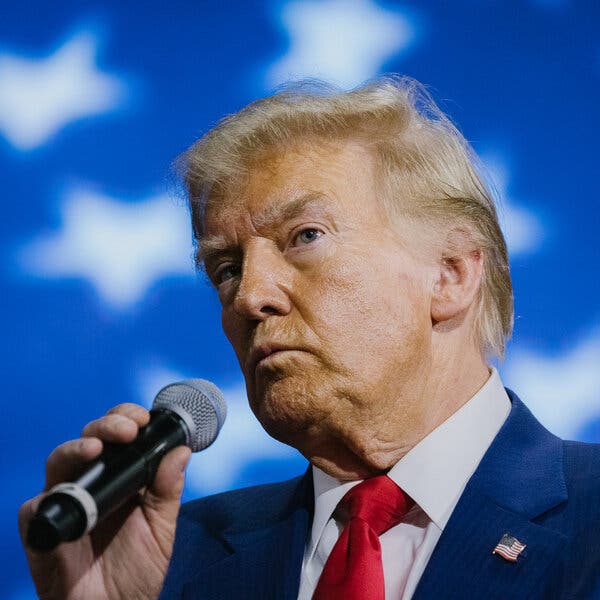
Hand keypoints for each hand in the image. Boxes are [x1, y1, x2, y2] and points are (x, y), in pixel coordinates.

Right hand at [18, 403, 190, 599]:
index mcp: (120, 476)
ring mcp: (67, 502)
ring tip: (96, 448)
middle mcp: (91, 482)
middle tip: (128, 428)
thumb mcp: (161, 525)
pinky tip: (68, 492)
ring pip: (60, 460)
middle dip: (107, 424)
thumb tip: (182, 451)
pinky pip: (37, 505)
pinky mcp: (44, 527)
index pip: (118, 434)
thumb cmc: (137, 569)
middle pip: (90, 438)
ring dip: (77, 447)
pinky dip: (51, 494)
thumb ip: (169, 489)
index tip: (143, 418)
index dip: (126, 418)